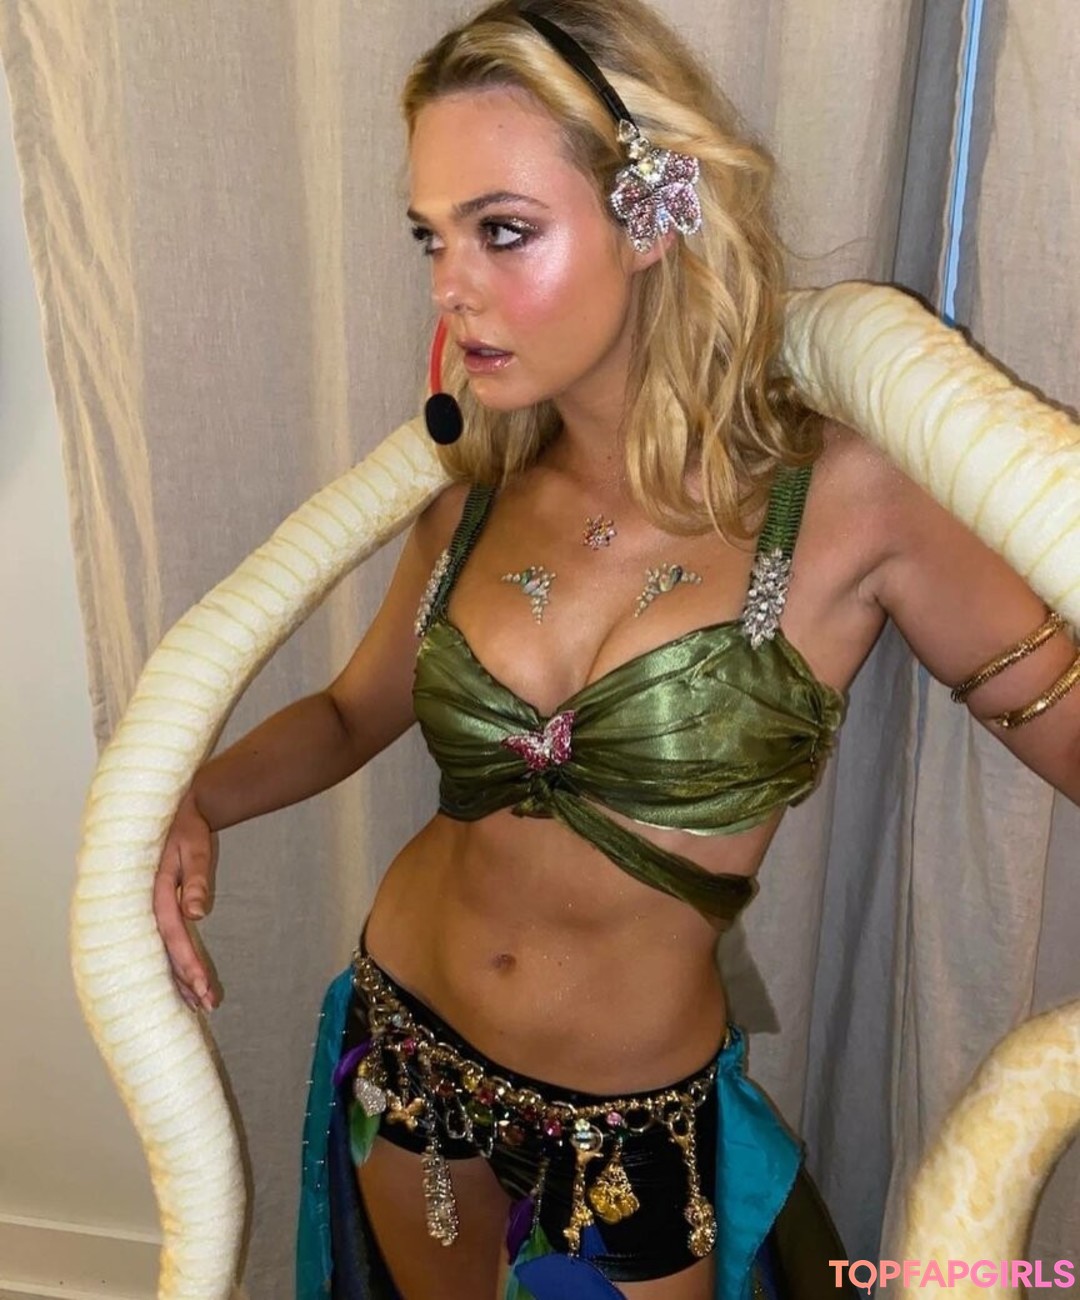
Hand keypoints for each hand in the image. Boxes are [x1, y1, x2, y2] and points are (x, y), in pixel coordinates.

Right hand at [153, 785, 220, 1012]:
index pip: (173, 935)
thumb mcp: (196, 847)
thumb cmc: (187, 828)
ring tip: (200, 1003)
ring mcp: (151, 908)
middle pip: (166, 951)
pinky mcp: (158, 907)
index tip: (203, 988)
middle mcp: (149, 905)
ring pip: (163, 950)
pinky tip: (186, 981)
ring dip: (180, 977)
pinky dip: (176, 960)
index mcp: (156, 892)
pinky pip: (165, 940)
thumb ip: (198, 879)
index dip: (187, 963)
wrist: (177, 810)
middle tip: (208, 1005)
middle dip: (185, 980)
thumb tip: (197, 913)